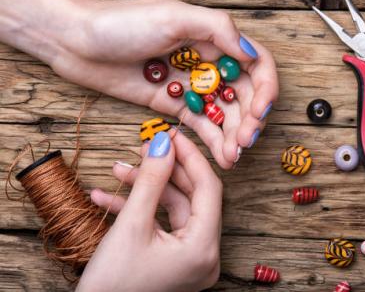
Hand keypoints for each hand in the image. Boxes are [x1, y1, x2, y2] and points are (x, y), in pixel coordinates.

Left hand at [50, 0, 277, 168]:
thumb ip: (216, 30)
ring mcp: (191, 86)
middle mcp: (208, 63)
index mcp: (213, 38)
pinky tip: (223, 157)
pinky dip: (214, 141)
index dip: (264, 89)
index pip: (256, 64)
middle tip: (245, 140)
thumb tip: (250, 54)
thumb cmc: (121, 22)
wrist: (77, 41)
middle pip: (245, 94)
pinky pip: (201, 125)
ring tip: (234, 156)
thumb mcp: (172, 16)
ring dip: (234, 135)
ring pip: (225, 114)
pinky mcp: (174, 105)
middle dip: (250, 118)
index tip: (258, 112)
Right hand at [77, 130, 222, 291]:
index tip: (171, 134)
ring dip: (145, 188)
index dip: (190, 157)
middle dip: (164, 170)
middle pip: (191, 196)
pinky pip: (161, 225)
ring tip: (119, 169)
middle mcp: (204, 254)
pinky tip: (108, 196)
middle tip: (145, 147)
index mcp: (204, 248)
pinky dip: (139, 209)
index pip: (209, 188)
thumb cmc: (111, 285)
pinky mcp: (172, 260)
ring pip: (173, 208)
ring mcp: (188, 258)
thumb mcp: (131, 226)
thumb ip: (150, 180)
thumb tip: (163, 143)